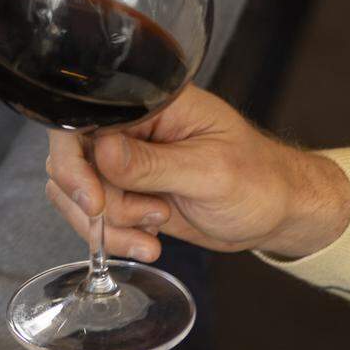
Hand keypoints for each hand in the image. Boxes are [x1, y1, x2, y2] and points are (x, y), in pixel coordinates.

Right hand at [45, 85, 349, 261]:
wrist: (276, 213)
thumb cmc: (259, 180)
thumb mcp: (210, 172)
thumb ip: (153, 164)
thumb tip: (101, 152)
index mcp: (151, 104)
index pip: (85, 118)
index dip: (76, 162)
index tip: (95, 200)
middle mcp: (131, 128)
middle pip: (72, 159)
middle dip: (100, 202)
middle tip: (145, 220)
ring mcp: (125, 161)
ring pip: (76, 192)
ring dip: (109, 224)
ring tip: (154, 233)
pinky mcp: (127, 191)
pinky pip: (94, 214)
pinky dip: (114, 237)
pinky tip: (148, 245)